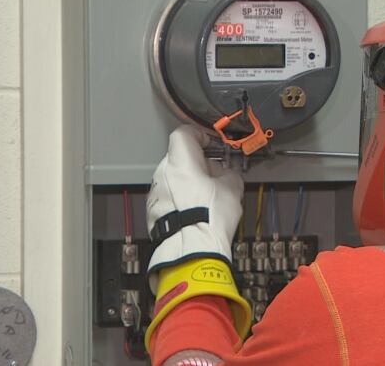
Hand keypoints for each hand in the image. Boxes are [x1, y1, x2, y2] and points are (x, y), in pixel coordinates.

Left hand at [145, 125, 243, 291]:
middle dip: (196, 164)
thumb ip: (228, 174)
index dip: (198, 136)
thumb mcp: (232, 188)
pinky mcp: (152, 211)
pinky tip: (193, 212)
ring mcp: (155, 192)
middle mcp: (162, 173)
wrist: (191, 250)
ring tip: (205, 198)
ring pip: (172, 178)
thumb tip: (225, 174)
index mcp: (181, 161)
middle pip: (178, 158)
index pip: (183, 134)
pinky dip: (179, 199)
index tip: (210, 145)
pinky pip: (168, 196)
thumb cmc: (210, 215)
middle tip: (214, 176)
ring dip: (187, 182)